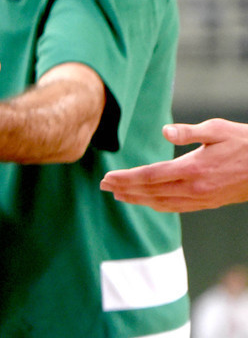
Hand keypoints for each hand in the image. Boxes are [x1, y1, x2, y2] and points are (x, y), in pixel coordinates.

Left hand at [101, 119, 247, 211]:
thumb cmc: (244, 142)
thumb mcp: (218, 129)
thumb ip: (189, 131)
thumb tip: (165, 131)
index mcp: (193, 169)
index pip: (149, 176)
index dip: (126, 178)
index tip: (107, 177)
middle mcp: (194, 188)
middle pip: (150, 192)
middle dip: (124, 189)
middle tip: (103, 186)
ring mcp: (201, 199)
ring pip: (161, 203)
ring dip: (137, 199)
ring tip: (118, 195)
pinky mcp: (208, 203)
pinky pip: (176, 207)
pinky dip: (157, 205)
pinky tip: (147, 201)